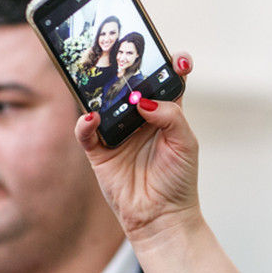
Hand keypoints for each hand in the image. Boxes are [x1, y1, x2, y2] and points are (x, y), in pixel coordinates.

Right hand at [76, 52, 200, 245]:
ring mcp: (118, 133)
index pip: (166, 81)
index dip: (171, 65)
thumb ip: (170, 117)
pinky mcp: (100, 151)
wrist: (162, 216)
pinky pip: (87, 132)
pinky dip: (85, 123)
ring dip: (103, 92)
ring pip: (105, 103)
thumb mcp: (186, 144)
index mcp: (165, 113)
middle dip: (128, 70)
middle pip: (130, 85)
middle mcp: (140, 118)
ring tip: (106, 82)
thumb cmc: (179, 181)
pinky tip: (92, 118)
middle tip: (126, 56)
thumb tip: (141, 100)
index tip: (177, 58)